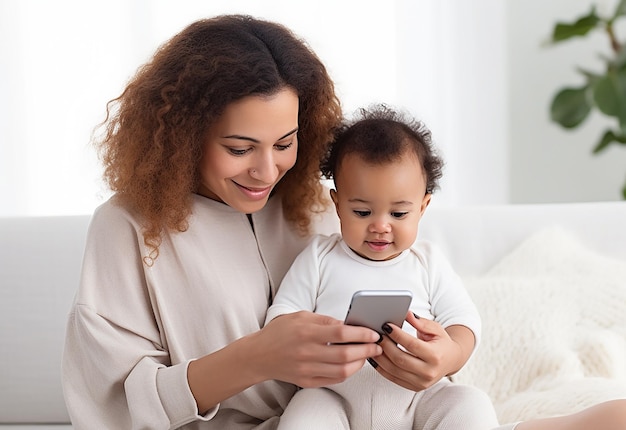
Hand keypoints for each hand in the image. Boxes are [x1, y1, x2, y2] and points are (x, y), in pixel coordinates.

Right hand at [255, 311, 381, 387]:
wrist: (258, 355)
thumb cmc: (280, 332)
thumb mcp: (301, 317)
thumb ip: (324, 320)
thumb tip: (348, 324)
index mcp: (306, 332)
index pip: (341, 333)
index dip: (361, 333)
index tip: (373, 333)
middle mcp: (307, 352)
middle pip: (345, 354)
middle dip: (367, 350)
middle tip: (378, 346)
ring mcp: (307, 369)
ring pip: (343, 370)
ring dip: (360, 363)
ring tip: (367, 355)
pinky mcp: (306, 381)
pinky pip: (334, 380)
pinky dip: (347, 373)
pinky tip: (352, 365)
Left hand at [370, 312, 473, 391]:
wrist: (451, 360)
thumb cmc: (441, 342)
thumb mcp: (435, 329)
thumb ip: (420, 322)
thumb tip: (406, 313)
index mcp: (436, 356)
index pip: (412, 345)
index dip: (397, 335)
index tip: (386, 325)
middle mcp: (429, 372)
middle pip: (400, 359)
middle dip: (385, 345)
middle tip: (376, 334)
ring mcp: (421, 382)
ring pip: (394, 370)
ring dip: (380, 357)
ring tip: (373, 344)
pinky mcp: (414, 387)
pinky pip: (393, 378)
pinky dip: (381, 368)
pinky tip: (375, 357)